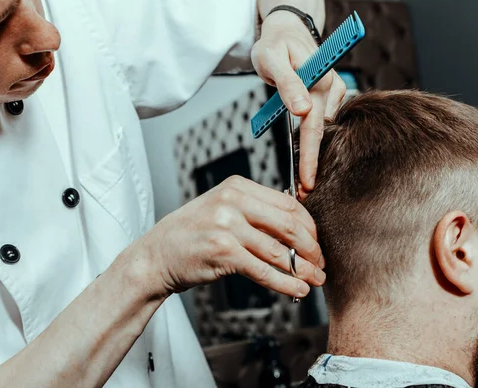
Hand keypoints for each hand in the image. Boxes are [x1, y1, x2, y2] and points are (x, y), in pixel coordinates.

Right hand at [138, 176, 325, 297]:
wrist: (156, 255)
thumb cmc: (191, 234)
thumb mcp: (221, 208)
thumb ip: (255, 210)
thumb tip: (296, 224)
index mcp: (237, 186)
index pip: (287, 204)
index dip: (309, 226)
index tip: (317, 242)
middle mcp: (232, 202)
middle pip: (289, 225)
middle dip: (311, 248)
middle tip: (321, 263)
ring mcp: (227, 226)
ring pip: (279, 251)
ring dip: (302, 270)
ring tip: (314, 280)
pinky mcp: (223, 252)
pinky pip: (264, 271)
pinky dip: (285, 283)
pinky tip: (297, 289)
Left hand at [251, 11, 346, 196]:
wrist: (286, 32)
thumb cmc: (275, 44)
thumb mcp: (271, 58)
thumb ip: (287, 83)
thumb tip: (302, 109)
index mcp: (320, 80)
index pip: (313, 127)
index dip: (310, 158)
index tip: (307, 183)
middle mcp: (332, 87)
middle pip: (320, 133)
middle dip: (311, 164)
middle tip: (303, 192)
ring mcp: (334, 92)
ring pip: (321, 129)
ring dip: (311, 150)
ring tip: (302, 175)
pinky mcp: (332, 95)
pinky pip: (322, 121)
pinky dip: (313, 136)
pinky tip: (306, 150)